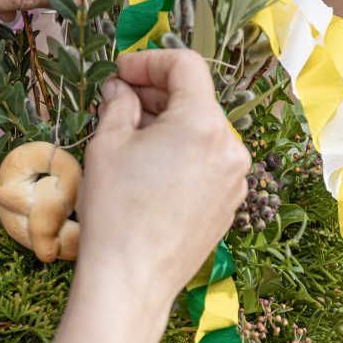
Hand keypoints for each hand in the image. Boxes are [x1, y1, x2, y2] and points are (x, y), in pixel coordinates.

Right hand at [78, 50, 250, 311]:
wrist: (131, 280)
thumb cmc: (116, 212)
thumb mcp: (108, 145)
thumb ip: (119, 105)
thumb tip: (122, 90)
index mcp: (203, 124)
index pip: (186, 67)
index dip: (149, 62)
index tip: (122, 73)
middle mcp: (230, 148)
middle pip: (196, 100)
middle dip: (158, 95)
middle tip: (119, 102)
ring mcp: (235, 180)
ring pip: (203, 133)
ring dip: (170, 126)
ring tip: (131, 140)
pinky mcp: (229, 205)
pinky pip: (208, 164)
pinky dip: (183, 155)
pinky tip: (151, 170)